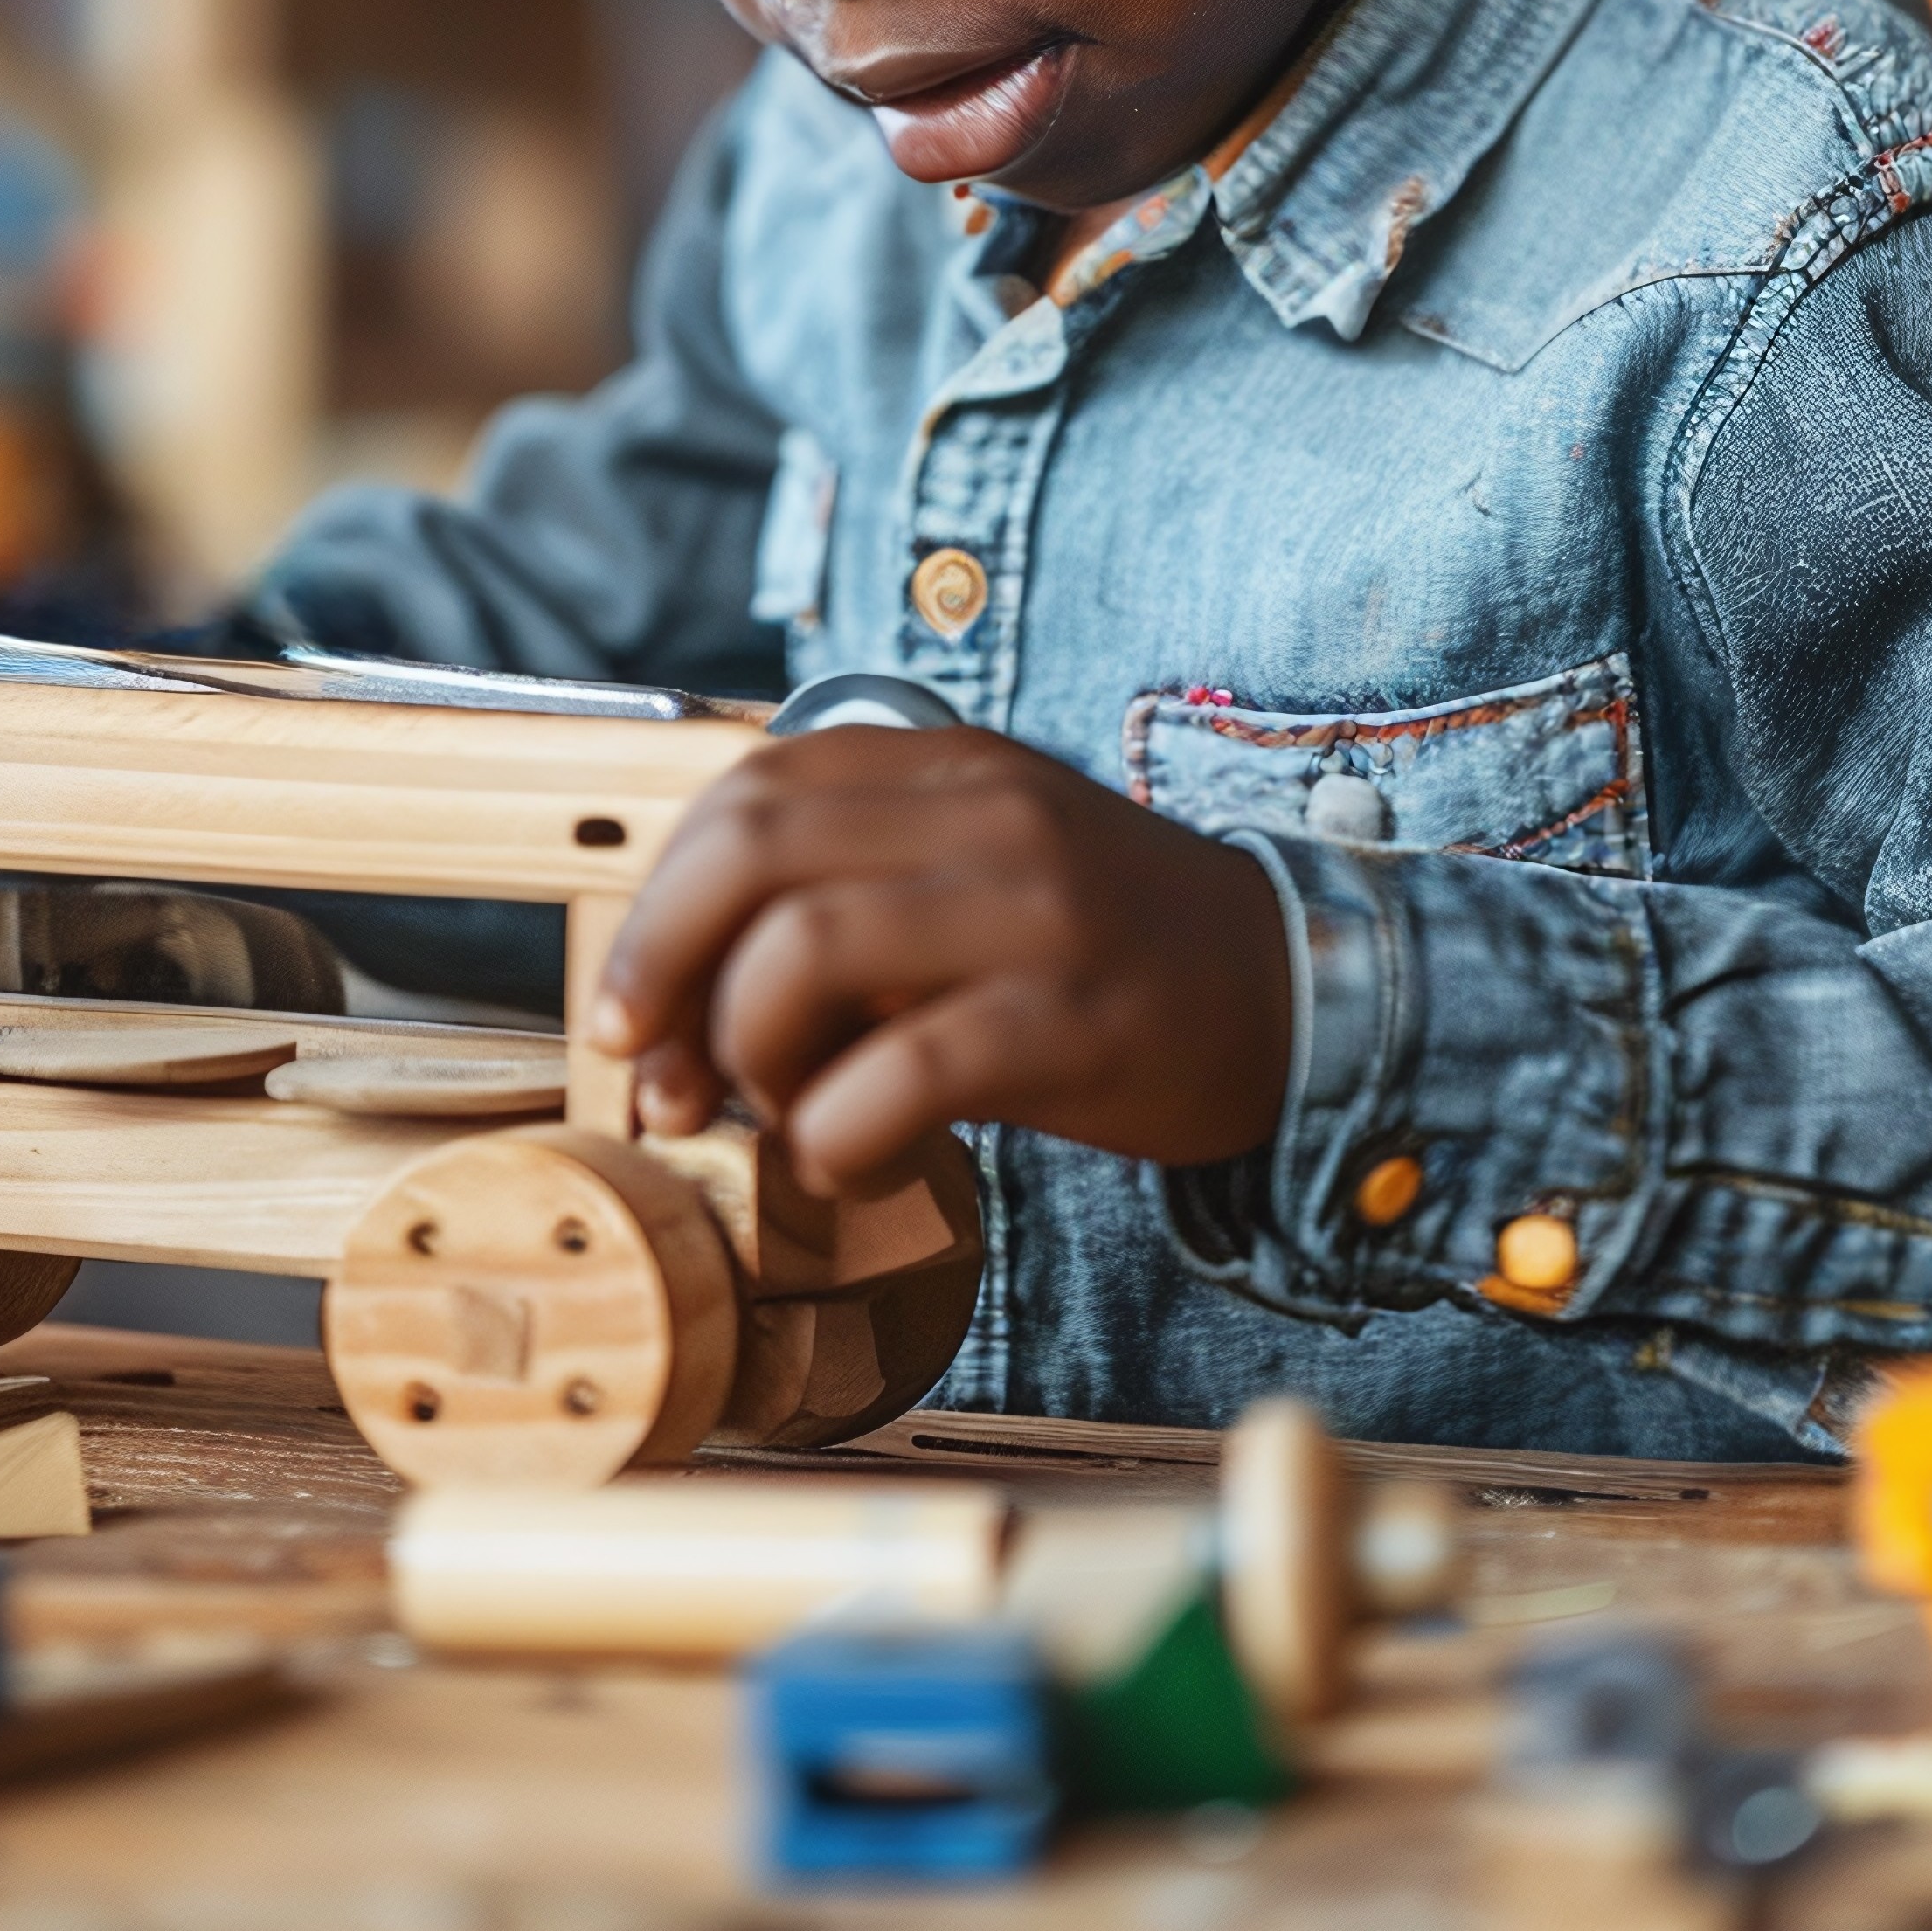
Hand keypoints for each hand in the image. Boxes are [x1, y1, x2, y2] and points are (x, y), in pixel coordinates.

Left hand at [587, 726, 1293, 1194]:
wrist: (1295, 988)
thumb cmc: (1101, 950)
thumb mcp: (973, 876)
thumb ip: (844, 905)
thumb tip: (671, 1015)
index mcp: (950, 767)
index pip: (748, 792)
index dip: (659, 903)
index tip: (636, 1006)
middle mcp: (986, 816)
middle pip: (750, 855)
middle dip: (665, 969)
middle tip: (663, 1072)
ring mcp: (1035, 912)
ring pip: (805, 954)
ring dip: (751, 1056)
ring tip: (784, 1114)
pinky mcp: (1075, 1020)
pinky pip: (908, 1072)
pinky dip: (837, 1135)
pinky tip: (850, 1163)